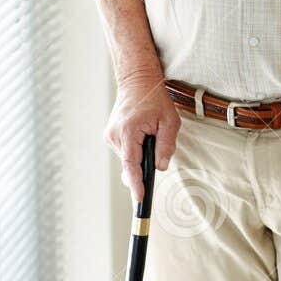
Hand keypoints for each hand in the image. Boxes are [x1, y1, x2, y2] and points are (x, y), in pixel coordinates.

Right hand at [104, 68, 181, 201]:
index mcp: (128, 132)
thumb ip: (167, 145)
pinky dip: (135, 150)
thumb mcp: (170, 121)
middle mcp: (115, 136)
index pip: (131, 165)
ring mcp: (110, 136)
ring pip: (128, 159)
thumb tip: (161, 167)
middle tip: (156, 142)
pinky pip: (126, 152)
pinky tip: (143, 135)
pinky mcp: (111, 136)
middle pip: (131, 164)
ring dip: (141, 155)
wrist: (137, 81)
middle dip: (145, 164)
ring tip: (150, 133)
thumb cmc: (155, 100)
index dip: (136, 184)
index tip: (140, 199)